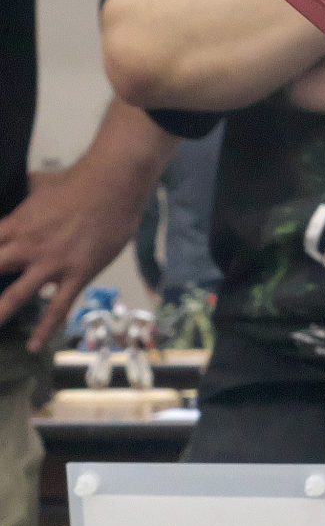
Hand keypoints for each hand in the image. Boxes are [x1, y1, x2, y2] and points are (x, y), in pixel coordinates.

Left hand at [0, 170, 141, 348]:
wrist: (112, 185)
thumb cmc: (76, 180)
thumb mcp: (37, 182)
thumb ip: (21, 193)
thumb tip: (17, 189)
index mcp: (14, 224)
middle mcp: (27, 246)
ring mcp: (52, 263)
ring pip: (16, 296)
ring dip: (0, 313)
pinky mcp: (77, 274)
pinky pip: (58, 307)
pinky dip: (45, 328)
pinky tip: (35, 346)